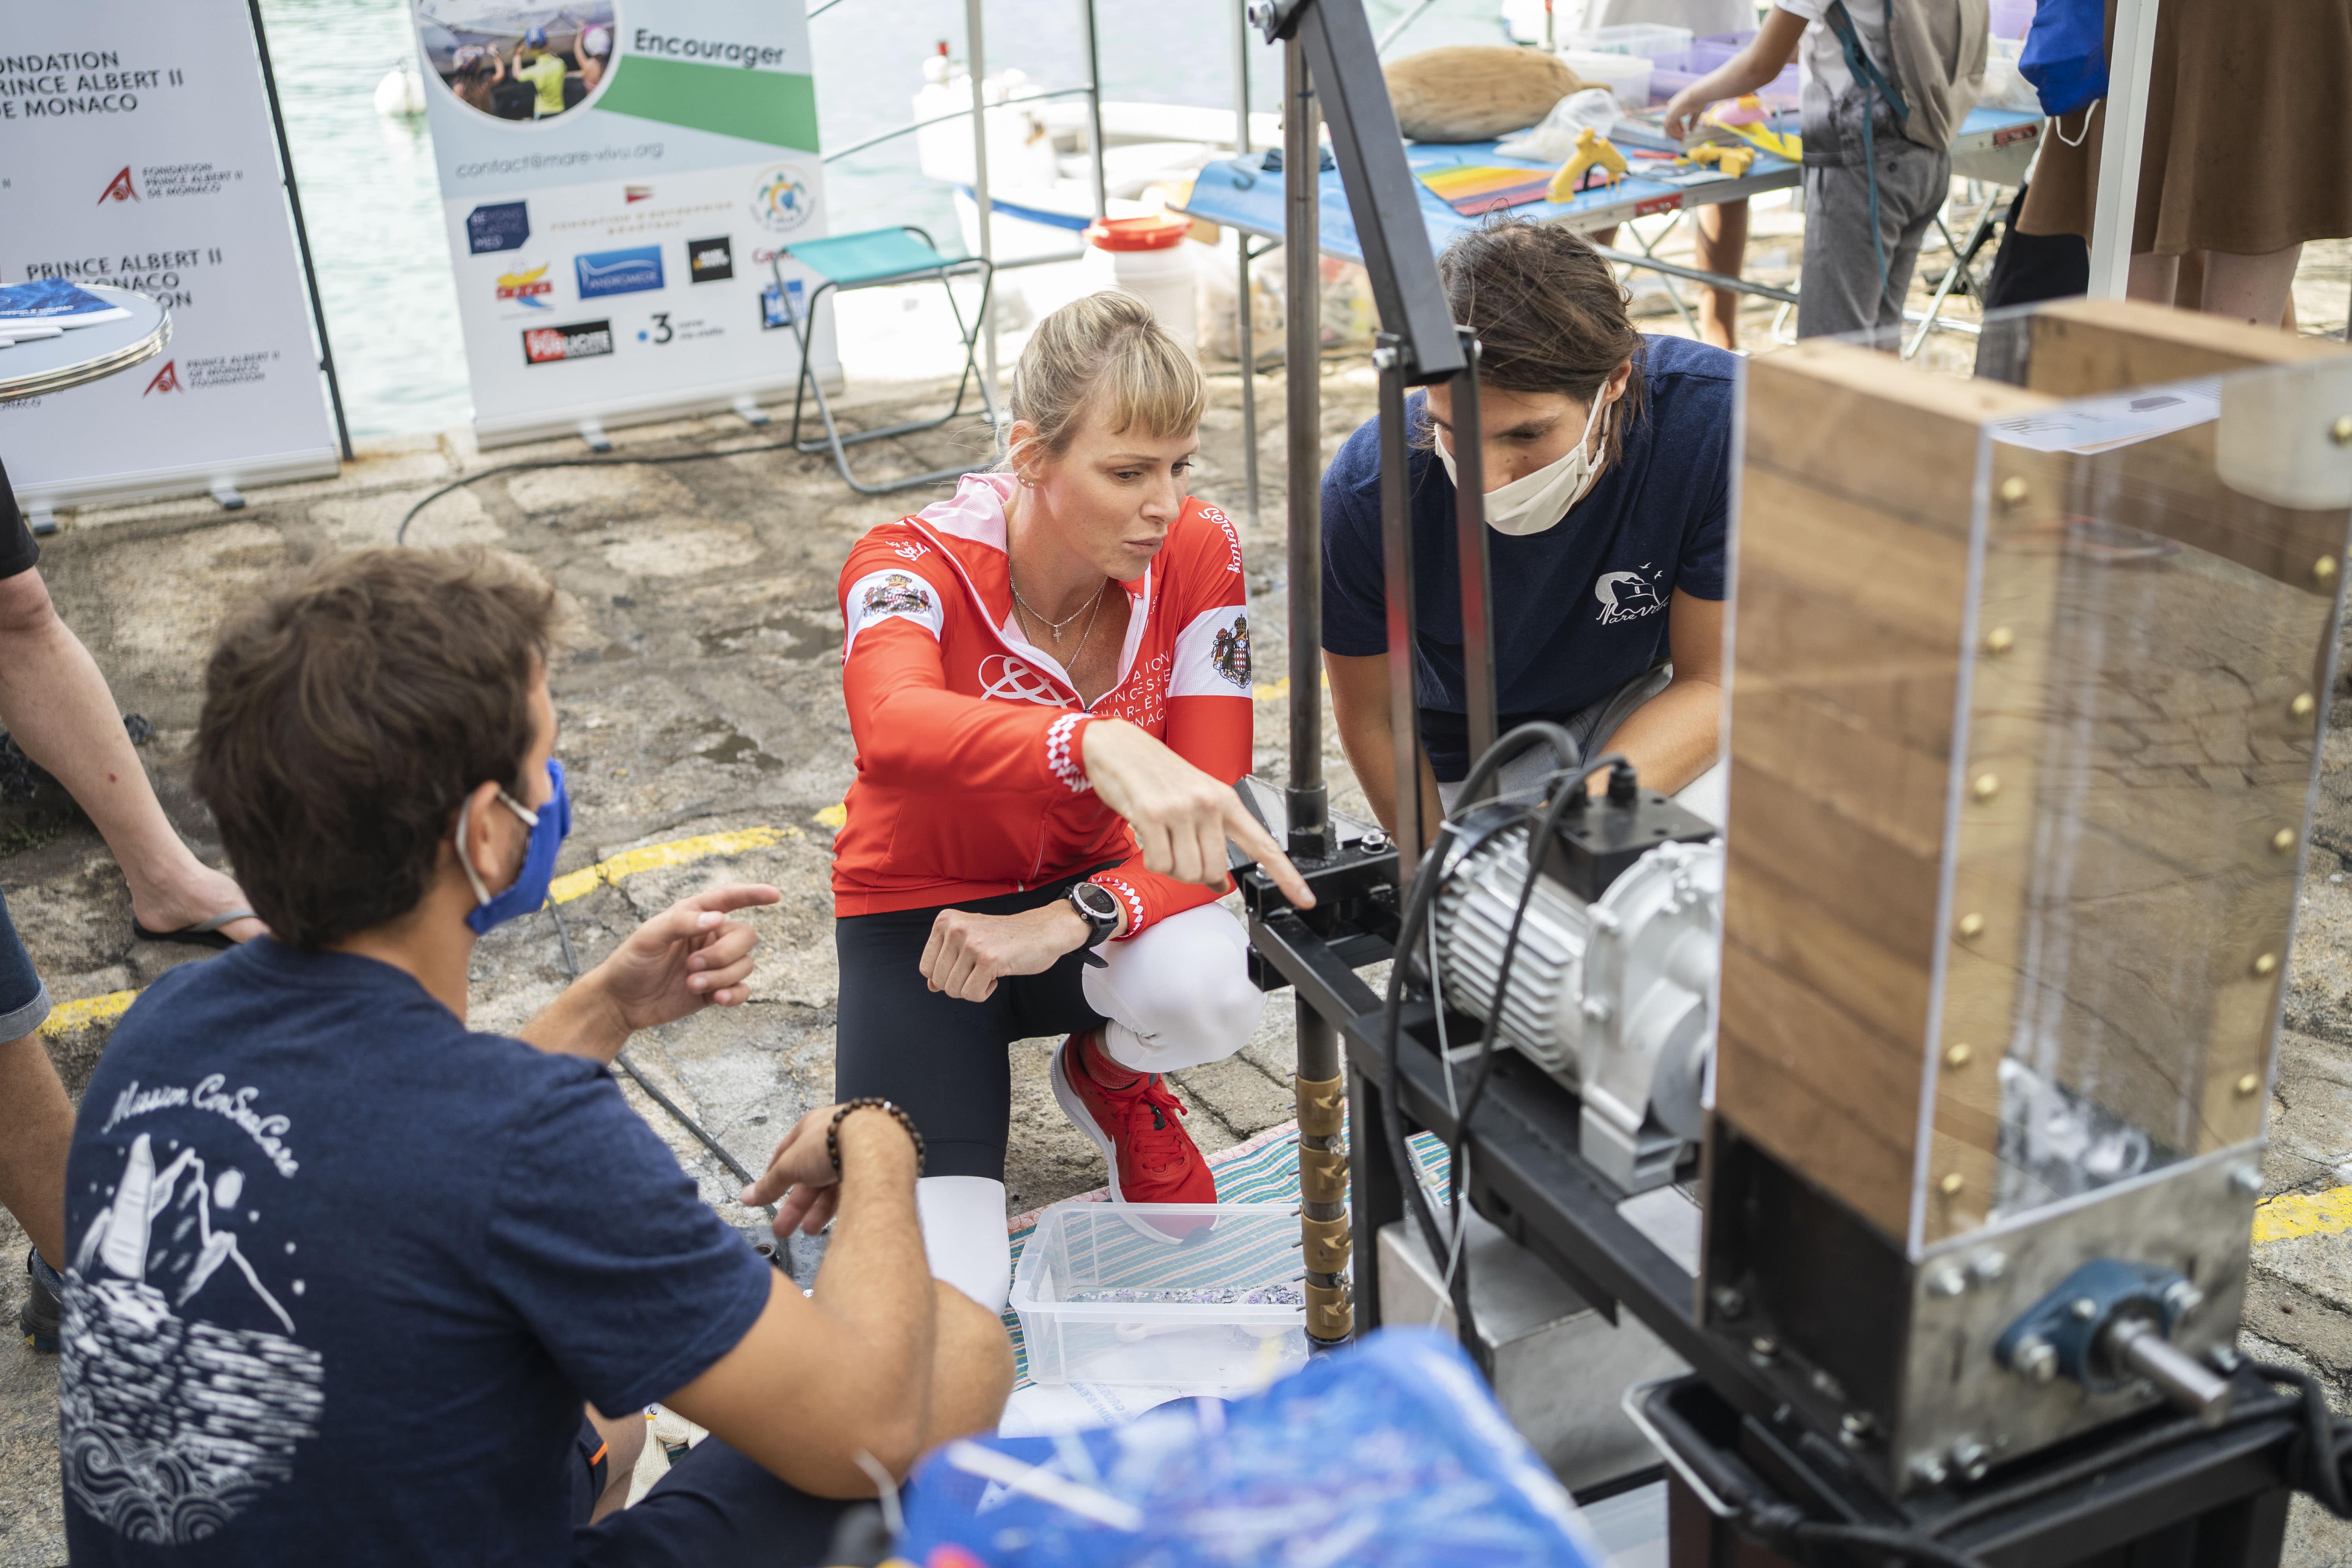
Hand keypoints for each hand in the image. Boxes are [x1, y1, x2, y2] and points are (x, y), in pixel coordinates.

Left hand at [590, 883, 780, 1031]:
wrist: (621, 1002)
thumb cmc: (631, 962)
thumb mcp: (649, 936)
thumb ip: (682, 923)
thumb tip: (718, 919)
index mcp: (695, 916)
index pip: (730, 899)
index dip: (753, 894)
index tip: (775, 895)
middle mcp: (710, 937)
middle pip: (746, 936)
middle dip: (724, 954)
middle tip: (693, 966)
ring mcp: (715, 965)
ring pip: (745, 964)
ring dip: (722, 977)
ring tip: (692, 984)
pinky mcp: (716, 990)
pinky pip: (742, 989)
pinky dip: (734, 994)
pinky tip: (717, 999)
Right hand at [740, 1103, 914, 1236]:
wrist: (878, 1145)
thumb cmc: (834, 1140)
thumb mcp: (791, 1164)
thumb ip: (770, 1184)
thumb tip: (747, 1196)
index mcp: (813, 1127)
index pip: (788, 1152)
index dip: (776, 1174)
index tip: (768, 1192)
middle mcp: (836, 1137)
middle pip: (810, 1175)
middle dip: (794, 1205)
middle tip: (782, 1227)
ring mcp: (858, 1151)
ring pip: (832, 1185)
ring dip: (816, 1210)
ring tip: (806, 1231)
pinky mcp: (876, 1168)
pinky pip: (853, 1189)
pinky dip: (839, 1207)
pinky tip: (832, 1222)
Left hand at [921, 903, 1093, 1002]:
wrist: (1044, 931)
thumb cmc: (1006, 938)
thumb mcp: (969, 940)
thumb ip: (946, 961)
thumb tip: (930, 987)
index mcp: (946, 920)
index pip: (925, 967)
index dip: (945, 976)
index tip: (966, 965)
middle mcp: (955, 928)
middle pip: (938, 981)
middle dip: (959, 984)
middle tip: (979, 970)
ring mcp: (972, 943)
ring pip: (953, 990)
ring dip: (973, 988)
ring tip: (989, 971)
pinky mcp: (989, 959)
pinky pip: (972, 994)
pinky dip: (984, 993)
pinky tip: (997, 976)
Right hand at [1079, 719, 1314, 907]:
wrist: (1121, 747)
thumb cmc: (1160, 776)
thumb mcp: (1197, 800)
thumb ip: (1213, 839)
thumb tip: (1219, 884)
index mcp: (1226, 801)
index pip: (1264, 845)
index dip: (1286, 876)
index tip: (1304, 899)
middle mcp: (1208, 804)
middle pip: (1213, 871)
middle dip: (1194, 874)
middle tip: (1178, 851)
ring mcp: (1180, 808)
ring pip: (1186, 871)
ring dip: (1170, 867)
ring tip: (1161, 840)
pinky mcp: (1151, 814)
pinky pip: (1159, 863)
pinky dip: (1152, 860)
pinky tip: (1147, 837)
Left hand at [1662, 88, 1708, 140]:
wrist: (1699, 93)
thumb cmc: (1700, 100)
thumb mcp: (1696, 112)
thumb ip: (1692, 121)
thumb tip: (1691, 131)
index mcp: (1676, 105)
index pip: (1674, 118)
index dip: (1679, 126)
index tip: (1685, 132)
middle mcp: (1671, 108)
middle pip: (1670, 123)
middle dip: (1676, 132)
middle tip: (1682, 139)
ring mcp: (1670, 111)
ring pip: (1668, 127)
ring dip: (1674, 135)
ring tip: (1682, 139)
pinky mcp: (1671, 115)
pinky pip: (1669, 128)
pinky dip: (1674, 134)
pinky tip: (1681, 137)